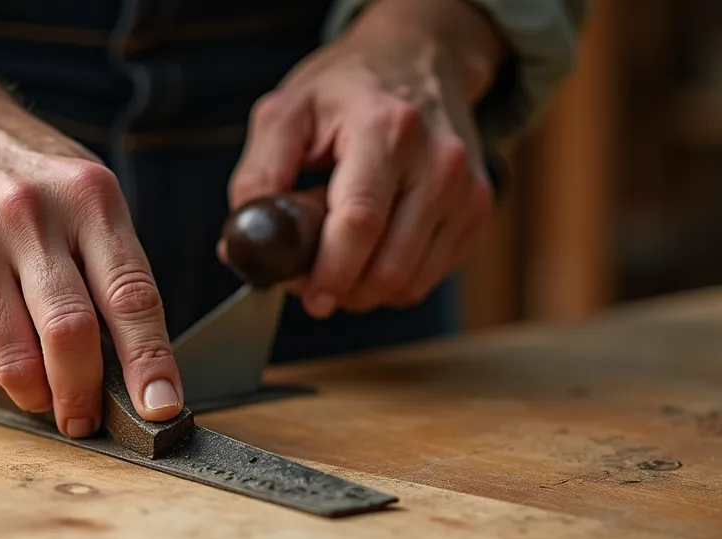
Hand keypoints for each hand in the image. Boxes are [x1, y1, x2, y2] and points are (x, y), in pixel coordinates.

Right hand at [0, 100, 184, 436]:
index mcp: (90, 199)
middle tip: (88, 420)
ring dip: (39, 397)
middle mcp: (32, 217)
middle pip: (70, 333)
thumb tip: (138, 371)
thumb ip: (114, 272)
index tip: (162, 407)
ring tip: (48, 400)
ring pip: (16, 357)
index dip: (150, 360)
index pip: (130, 295)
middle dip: (86, 394)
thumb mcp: (89, 199)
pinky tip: (7, 364)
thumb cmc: (34, 183)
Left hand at [227, 0, 503, 316]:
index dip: (330, 271)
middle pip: (390, 265)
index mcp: (385, 128)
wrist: (418, 59)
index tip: (306, 296)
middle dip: (341, 289)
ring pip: (410, 282)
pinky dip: (392, 280)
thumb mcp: (286, 112)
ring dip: (365, 290)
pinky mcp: (477, 210)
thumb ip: (258, 176)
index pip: (360, 221)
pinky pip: (429, 277)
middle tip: (309, 279)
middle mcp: (438, 160)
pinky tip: (370, 249)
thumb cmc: (347, 90)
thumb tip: (244, 243)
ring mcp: (466, 188)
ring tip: (337, 257)